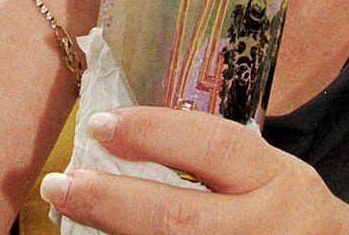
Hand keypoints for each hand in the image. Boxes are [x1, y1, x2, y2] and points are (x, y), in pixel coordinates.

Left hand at [40, 107, 348, 234]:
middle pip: (182, 219)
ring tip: (66, 214)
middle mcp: (267, 229)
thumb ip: (215, 161)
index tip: (99, 124)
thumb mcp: (268, 175)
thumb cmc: (288, 215)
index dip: (155, 133)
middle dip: (114, 202)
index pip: (214, 147)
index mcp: (277, 180)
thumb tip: (122, 136)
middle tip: (61, 183)